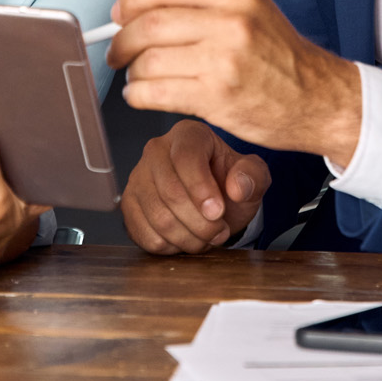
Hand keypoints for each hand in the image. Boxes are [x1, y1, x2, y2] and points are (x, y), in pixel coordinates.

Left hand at [108, 0, 361, 163]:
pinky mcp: (217, 97)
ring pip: (148, 60)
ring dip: (132, 72)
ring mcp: (224, 61)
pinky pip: (155, 92)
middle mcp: (232, 22)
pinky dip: (138, 95)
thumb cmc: (282, 58)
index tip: (119, 13)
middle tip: (117, 51)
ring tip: (137, 77)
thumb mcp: (253, 11)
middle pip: (149, 23)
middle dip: (122, 40)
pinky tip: (142, 95)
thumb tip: (141, 11)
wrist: (319, 100)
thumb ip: (204, 5)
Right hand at [121, 119, 269, 253]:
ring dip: (188, 238)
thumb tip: (238, 186)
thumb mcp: (253, 176)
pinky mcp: (129, 204)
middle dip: (200, 222)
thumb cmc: (229, 183)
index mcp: (188, 134)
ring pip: (158, 217)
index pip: (186, 158)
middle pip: (170, 192)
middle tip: (219, 232)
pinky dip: (169, 246)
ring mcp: (138, 177)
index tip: (218, 212)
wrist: (213, 202)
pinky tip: (185, 239)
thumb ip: (253, 176)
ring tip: (206, 237)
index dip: (202, 190)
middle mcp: (156, 150)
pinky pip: (143, 233)